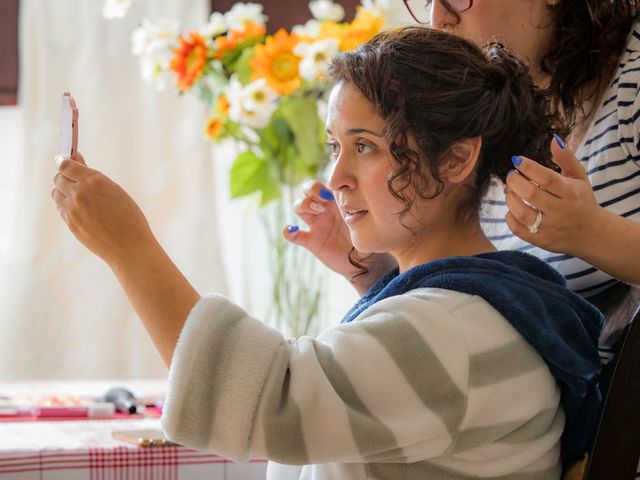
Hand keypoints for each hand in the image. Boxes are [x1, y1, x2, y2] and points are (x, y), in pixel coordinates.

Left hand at [51, 153, 157, 267]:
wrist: (130, 248)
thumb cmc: (130, 219)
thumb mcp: (116, 191)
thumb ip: (94, 178)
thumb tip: (77, 161)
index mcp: (95, 181)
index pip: (66, 165)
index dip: (67, 163)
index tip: (71, 163)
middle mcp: (80, 193)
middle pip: (58, 177)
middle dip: (66, 177)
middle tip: (77, 181)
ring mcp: (72, 210)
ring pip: (56, 193)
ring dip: (64, 192)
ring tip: (80, 198)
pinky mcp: (70, 223)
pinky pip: (61, 208)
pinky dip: (66, 206)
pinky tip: (81, 210)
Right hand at [283, 180, 395, 292]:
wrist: (367, 260)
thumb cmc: (368, 235)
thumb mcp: (364, 216)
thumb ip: (357, 204)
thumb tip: (354, 191)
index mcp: (336, 200)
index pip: (321, 185)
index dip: (320, 185)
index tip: (330, 194)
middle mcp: (324, 209)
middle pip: (306, 191)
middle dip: (310, 190)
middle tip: (323, 202)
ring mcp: (316, 224)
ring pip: (299, 207)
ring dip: (303, 205)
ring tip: (317, 211)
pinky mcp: (311, 241)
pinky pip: (294, 235)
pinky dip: (288, 232)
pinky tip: (291, 230)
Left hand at [504, 136, 601, 255]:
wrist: (592, 234)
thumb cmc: (582, 201)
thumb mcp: (580, 178)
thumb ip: (566, 159)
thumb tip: (554, 140)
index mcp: (570, 192)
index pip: (546, 178)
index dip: (528, 167)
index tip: (517, 160)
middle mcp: (560, 210)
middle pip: (531, 194)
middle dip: (514, 182)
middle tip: (511, 175)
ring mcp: (550, 228)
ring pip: (521, 213)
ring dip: (510, 199)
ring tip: (510, 191)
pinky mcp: (541, 241)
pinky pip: (518, 229)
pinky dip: (510, 218)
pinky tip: (512, 209)